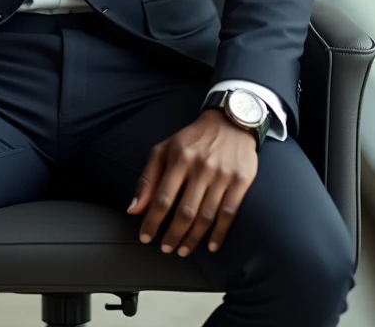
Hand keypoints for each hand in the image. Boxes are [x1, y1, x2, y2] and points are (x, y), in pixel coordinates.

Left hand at [126, 108, 257, 256]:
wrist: (230, 122)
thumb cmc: (192, 140)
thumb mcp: (164, 150)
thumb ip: (147, 179)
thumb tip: (133, 209)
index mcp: (179, 158)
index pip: (162, 198)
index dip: (152, 221)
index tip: (145, 238)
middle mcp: (201, 167)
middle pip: (185, 212)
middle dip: (173, 235)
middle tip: (166, 249)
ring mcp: (222, 175)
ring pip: (206, 217)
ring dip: (193, 239)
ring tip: (183, 250)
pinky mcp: (241, 181)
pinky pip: (229, 214)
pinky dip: (219, 234)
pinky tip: (211, 246)